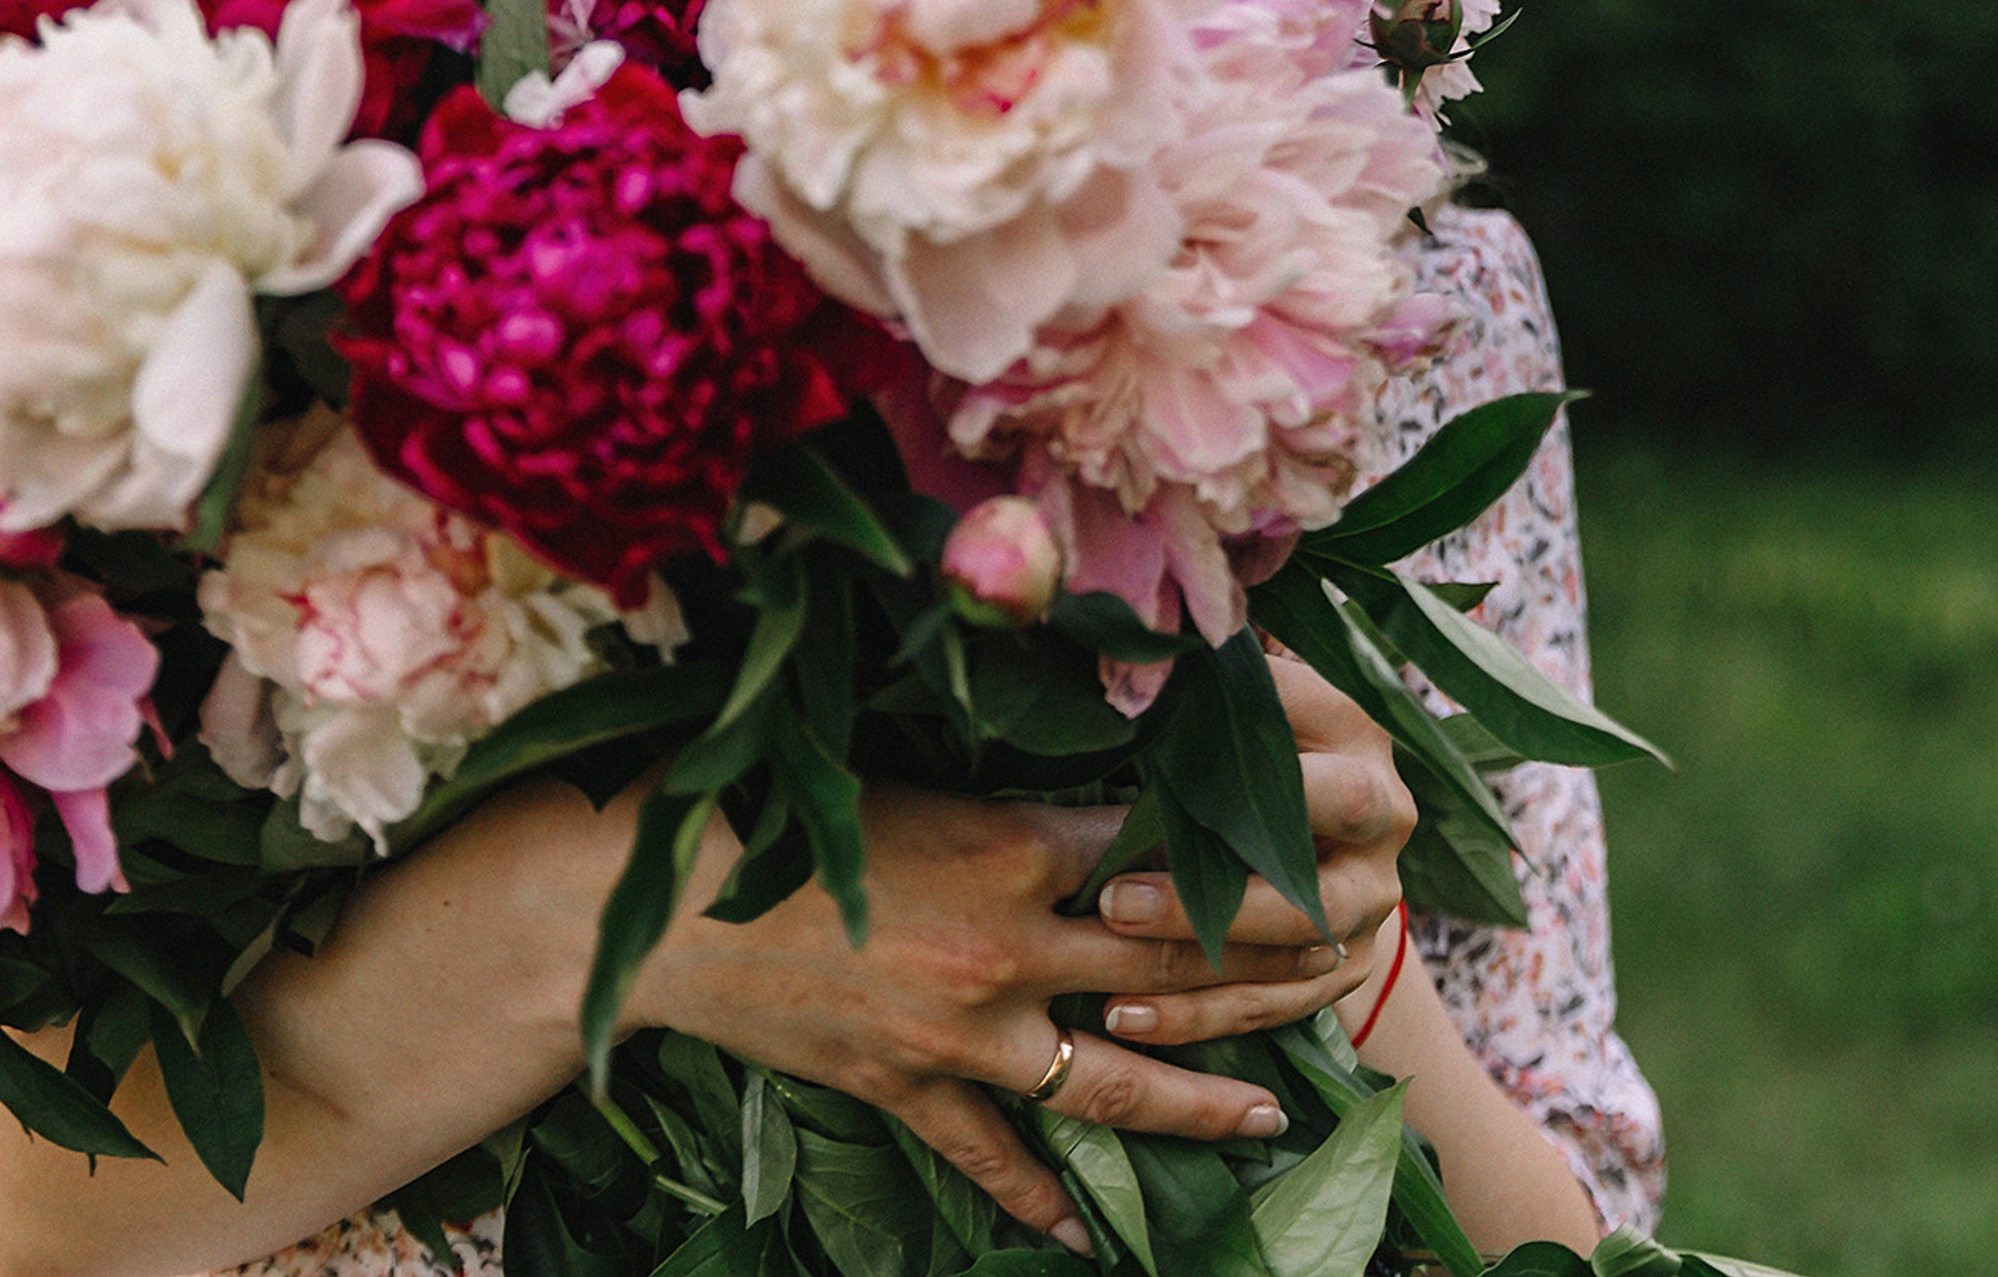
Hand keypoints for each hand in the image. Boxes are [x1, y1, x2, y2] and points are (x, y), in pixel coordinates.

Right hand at [626, 782, 1314, 1253]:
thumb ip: (1001, 792)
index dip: (1245, 866)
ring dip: (1200, 1106)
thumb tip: (1087, 786)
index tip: (1311, 864)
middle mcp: (1007, 946)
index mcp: (1011, 842)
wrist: (654, 901)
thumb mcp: (900, 768)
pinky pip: (996, 1161)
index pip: (1163, 860)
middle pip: (1170, 975)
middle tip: (1343, 982)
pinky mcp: (907, 1091)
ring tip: (1271, 1120)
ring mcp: (962, 1034)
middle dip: (1265, 981)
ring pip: (1114, 1086)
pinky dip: (1044, 1201)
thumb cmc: (771, 802)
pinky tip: (1090, 1237)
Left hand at [1093, 652, 1416, 1046]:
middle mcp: (1383, 812)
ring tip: (1109, 966)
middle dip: (1212, 889)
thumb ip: (1189, 679)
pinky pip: (1276, 1003)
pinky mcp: (1352, 965)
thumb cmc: (1242, 733)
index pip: (1297, 723)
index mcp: (1352, 727)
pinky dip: (1201, 1017)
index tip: (1137, 756)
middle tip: (1115, 899)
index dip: (1223, 738)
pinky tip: (1125, 1016)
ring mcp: (1374, 897)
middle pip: (1316, 852)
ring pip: (1295, 943)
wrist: (1322, 818)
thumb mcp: (1232, 694)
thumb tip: (1109, 645)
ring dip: (1199, 959)